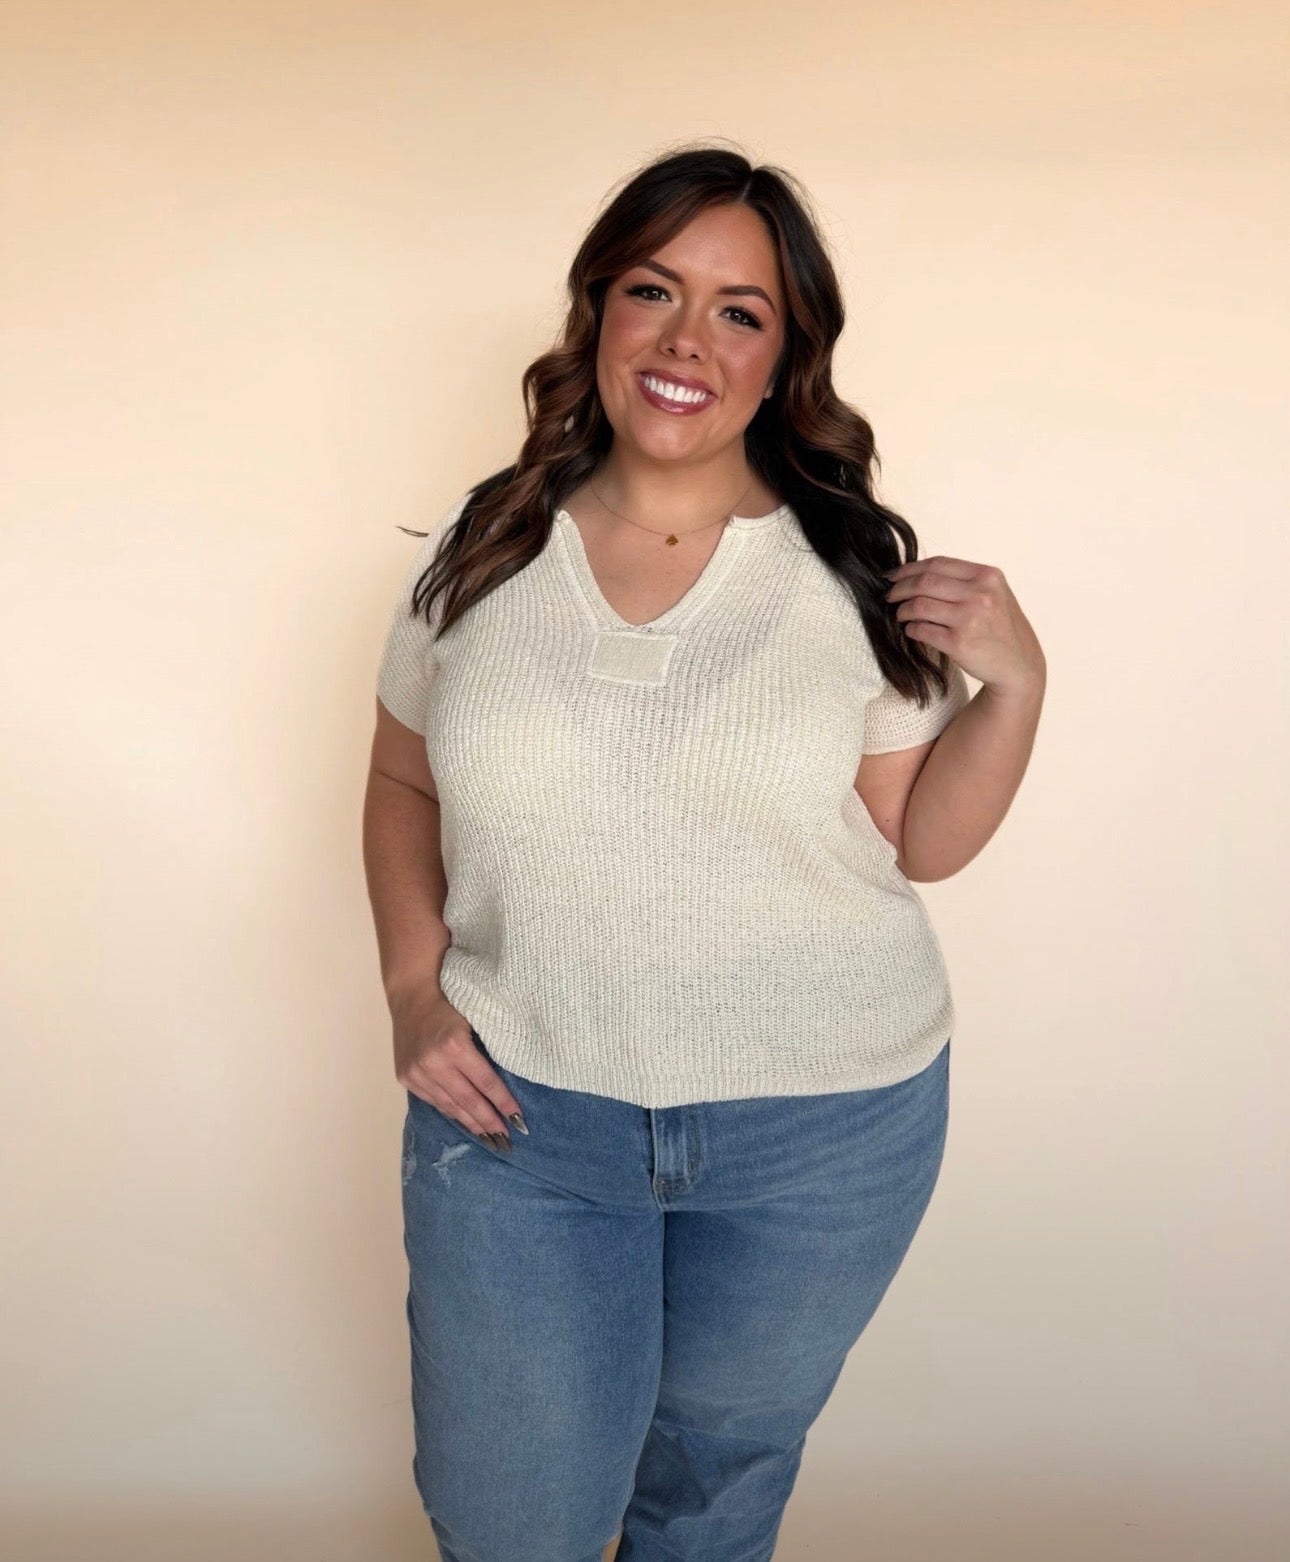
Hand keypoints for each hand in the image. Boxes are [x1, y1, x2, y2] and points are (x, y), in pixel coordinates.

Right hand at [391, 985, 524, 1147]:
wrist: (411, 995)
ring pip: (449, 1105)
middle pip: (467, 1100)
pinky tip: (465, 1121)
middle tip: (506, 1141)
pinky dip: (451, 1112)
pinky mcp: (405, 1077)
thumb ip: (487, 1048)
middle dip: (489, 1122)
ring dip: (471, 1123)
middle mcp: (433, 1062)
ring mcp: (416, 1072)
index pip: (485, 1082)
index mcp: (454, 1045)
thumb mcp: (475, 1018)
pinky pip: (433, 1101)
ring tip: (489, 1138)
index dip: (503, 1103)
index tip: (519, 1120)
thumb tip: (509, 1083)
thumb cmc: (451, 1002)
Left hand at [883, 556, 1045, 696]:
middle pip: (925, 582)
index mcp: (988, 576)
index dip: (910, 569)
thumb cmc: (1001, 628)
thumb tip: (918, 574)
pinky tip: (911, 630)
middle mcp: (980, 594)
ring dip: (903, 610)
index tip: (894, 575)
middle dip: (900, 588)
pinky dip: (911, 629)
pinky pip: (922, 630)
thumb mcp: (994, 594)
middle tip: (889, 595)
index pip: (938, 564)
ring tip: (900, 614)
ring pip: (919, 606)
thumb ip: (964, 581)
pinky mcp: (959, 643)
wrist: (1018, 665)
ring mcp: (970, 619)